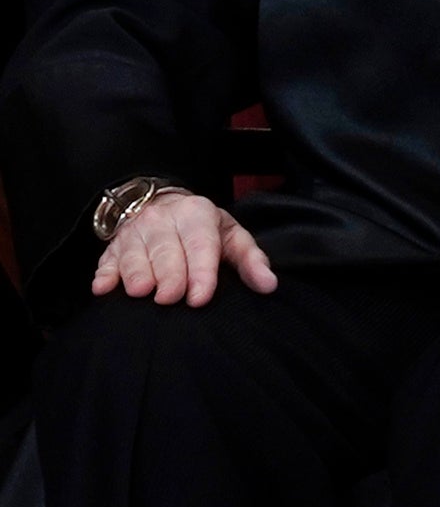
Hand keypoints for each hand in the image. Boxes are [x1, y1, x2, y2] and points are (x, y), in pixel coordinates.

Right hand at [87, 186, 274, 305]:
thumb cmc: (204, 230)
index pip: (200, 244)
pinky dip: (104, 273)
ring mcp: (134, 232)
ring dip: (135, 274)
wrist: (164, 207)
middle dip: (168, 276)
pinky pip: (105, 261)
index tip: (199, 299)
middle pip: (165, 250)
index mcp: (196, 213)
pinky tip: (103, 288)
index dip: (200, 272)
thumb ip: (251, 261)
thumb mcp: (231, 236)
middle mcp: (162, 219)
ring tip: (140, 293)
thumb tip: (269, 285)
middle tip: (170, 299)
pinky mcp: (112, 246)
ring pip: (133, 254)